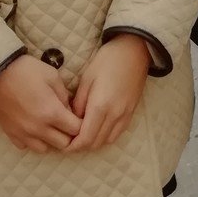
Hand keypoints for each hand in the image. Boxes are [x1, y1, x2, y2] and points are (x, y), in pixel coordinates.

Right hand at [0, 55, 81, 153]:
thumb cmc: (26, 71)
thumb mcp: (52, 76)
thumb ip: (64, 95)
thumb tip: (68, 109)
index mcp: (52, 113)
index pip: (76, 130)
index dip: (82, 124)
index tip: (80, 117)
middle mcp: (39, 129)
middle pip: (63, 144)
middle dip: (69, 135)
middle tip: (68, 123)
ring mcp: (24, 134)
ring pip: (45, 149)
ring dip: (52, 140)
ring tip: (52, 127)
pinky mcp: (11, 135)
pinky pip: (27, 147)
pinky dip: (34, 141)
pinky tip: (35, 128)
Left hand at [66, 35, 152, 153]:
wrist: (134, 50)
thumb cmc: (107, 60)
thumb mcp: (87, 78)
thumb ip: (78, 102)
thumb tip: (73, 120)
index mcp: (100, 106)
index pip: (85, 138)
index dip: (73, 146)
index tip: (63, 145)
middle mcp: (114, 115)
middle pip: (95, 143)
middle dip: (81, 146)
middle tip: (70, 140)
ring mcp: (125, 115)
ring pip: (107, 141)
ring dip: (94, 142)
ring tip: (83, 135)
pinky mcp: (132, 112)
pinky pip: (118, 133)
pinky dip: (106, 137)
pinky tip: (99, 129)